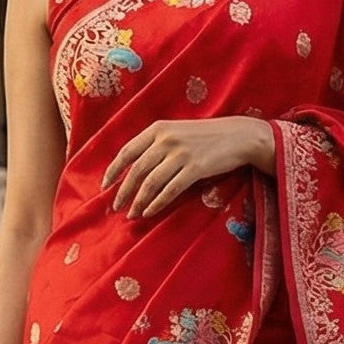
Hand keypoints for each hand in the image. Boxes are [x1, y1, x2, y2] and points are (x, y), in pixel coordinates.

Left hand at [101, 116, 273, 218]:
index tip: (105, 186)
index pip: (127, 151)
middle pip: (137, 170)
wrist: (238, 136)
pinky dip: (157, 203)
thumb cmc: (206, 136)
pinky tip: (149, 212)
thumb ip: (156, 144)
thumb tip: (133, 167)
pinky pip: (170, 190)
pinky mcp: (195, 169)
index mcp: (158, 129)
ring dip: (138, 201)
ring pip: (151, 183)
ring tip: (131, 214)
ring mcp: (181, 154)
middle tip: (116, 207)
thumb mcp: (177, 132)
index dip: (114, 170)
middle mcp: (166, 140)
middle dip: (123, 191)